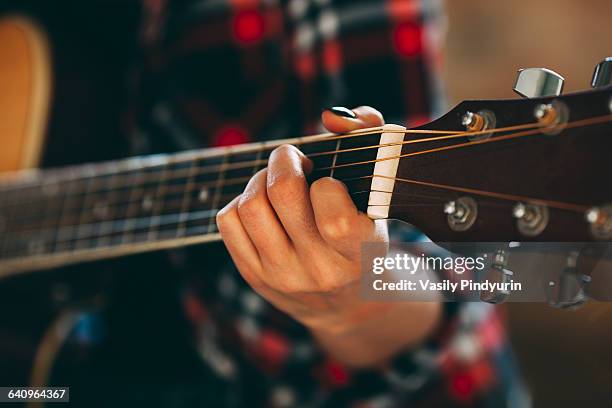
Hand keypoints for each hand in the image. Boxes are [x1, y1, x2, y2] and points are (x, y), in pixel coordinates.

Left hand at [217, 106, 440, 366]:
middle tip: (293, 160)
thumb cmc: (363, 235)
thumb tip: (330, 117)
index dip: (326, 183)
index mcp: (358, 250)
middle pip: (283, 194)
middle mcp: (319, 268)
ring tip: (276, 182)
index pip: (333, 210)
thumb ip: (370, 136)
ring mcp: (282, 275)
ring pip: (250, 205)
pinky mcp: (254, 276)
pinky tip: (262, 206)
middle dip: (284, 160)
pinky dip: (240, 202)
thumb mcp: (380, 195)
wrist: (346, 303)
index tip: (328, 181)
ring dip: (260, 180)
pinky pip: (228, 221)